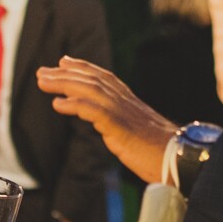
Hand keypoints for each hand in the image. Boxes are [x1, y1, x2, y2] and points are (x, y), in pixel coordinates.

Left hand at [36, 57, 177, 183]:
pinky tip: (58, 104)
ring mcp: (123, 113)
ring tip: (43, 82)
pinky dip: (74, 105)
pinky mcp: (120, 127)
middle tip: (42, 72)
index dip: (82, 67)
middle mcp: (126, 101)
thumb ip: (124, 125)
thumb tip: (113, 126)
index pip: (103, 77)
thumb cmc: (162, 151)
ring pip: (90, 90)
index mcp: (130, 102)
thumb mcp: (139, 133)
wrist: (180, 159)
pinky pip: (94, 111)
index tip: (63, 62)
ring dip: (63, 84)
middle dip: (65, 73)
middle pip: (92, 79)